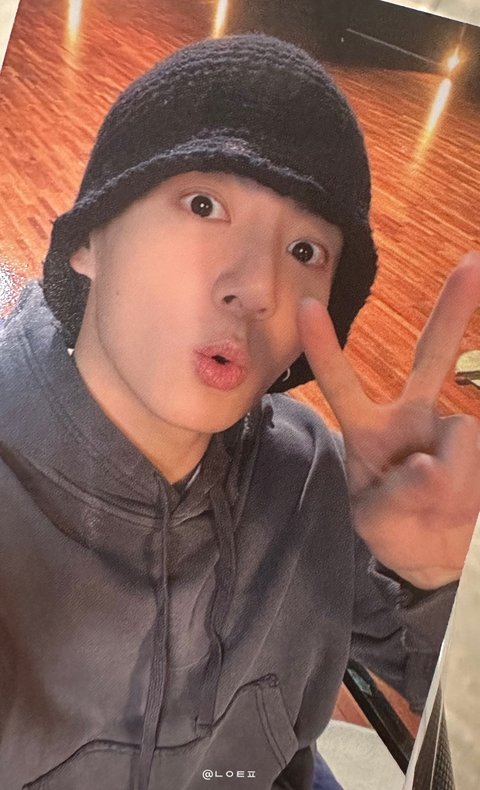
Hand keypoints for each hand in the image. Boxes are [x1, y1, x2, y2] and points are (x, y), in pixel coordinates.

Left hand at [298, 251, 479, 588]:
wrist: (439, 554)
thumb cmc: (395, 529)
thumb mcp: (378, 521)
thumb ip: (399, 495)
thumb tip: (431, 465)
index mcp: (372, 429)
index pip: (342, 384)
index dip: (325, 348)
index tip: (305, 306)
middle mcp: (414, 417)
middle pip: (432, 355)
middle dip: (454, 309)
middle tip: (473, 262)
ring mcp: (451, 429)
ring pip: (460, 436)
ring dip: (454, 482)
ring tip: (443, 508)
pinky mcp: (475, 444)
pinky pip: (477, 452)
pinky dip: (471, 481)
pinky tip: (465, 500)